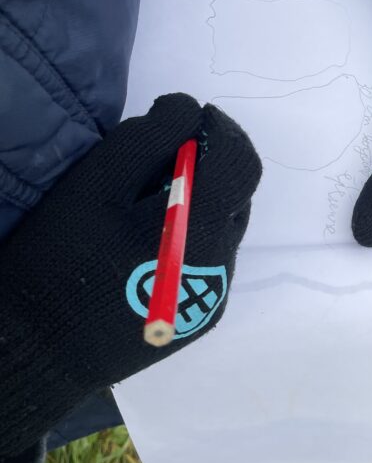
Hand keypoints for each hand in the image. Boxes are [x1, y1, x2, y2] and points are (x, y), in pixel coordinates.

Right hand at [0, 94, 260, 456]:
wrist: (39, 350)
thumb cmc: (60, 259)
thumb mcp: (96, 184)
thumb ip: (149, 140)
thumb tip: (188, 111)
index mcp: (200, 227)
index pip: (241, 163)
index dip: (221, 130)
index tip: (190, 117)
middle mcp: (220, 261)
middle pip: (238, 194)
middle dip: (211, 164)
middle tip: (165, 155)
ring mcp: (214, 293)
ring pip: (226, 226)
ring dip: (202, 201)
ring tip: (151, 201)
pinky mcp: (202, 316)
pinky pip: (213, 258)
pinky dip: (193, 236)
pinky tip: (149, 242)